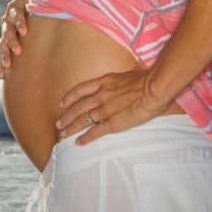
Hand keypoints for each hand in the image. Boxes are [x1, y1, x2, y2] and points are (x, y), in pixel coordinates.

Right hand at [0, 0, 34, 78]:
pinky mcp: (5, 45)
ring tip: (8, 66)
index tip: (25, 31)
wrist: (30, 8)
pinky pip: (0, 55)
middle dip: (11, 41)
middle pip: (7, 30)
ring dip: (4, 54)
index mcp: (15, 8)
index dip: (19, 22)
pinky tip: (1, 74)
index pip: (15, 14)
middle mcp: (7, 20)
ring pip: (2, 44)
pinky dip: (0, 64)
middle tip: (18, 50)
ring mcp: (5, 33)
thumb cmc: (37, 2)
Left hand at [54, 60, 171, 144]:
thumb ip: (125, 75)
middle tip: (58, 124)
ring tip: (63, 135)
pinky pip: (95, 131)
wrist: (153, 88)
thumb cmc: (146, 78)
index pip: (80, 90)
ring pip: (83, 120)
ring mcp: (105, 109)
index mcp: (104, 82)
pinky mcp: (113, 122)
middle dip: (66, 117)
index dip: (69, 97)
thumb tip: (133, 69)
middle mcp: (100, 95)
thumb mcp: (130, 71)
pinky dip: (85, 138)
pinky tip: (79, 142)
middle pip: (78, 107)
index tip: (62, 103)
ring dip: (71, 128)